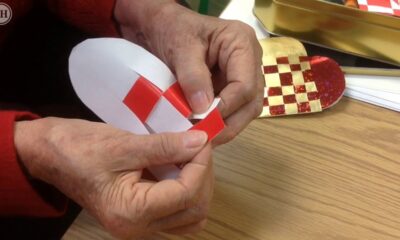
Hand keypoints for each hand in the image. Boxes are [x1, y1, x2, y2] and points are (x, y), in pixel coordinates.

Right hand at [14, 117, 212, 238]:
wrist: (49, 155)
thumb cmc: (78, 148)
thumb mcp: (123, 144)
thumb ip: (165, 146)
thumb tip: (201, 141)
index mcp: (130, 213)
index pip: (186, 194)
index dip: (201, 164)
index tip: (202, 138)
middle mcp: (138, 228)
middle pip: (194, 210)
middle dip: (203, 175)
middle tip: (198, 146)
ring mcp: (139, 225)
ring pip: (189, 216)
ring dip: (198, 185)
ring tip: (192, 157)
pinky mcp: (140, 216)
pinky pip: (176, 212)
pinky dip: (186, 190)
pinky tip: (180, 166)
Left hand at [115, 0, 263, 144]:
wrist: (165, 28)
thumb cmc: (174, 30)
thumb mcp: (180, 48)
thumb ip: (192, 76)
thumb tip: (203, 109)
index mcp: (242, 43)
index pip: (245, 85)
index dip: (226, 108)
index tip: (202, 122)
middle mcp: (251, 61)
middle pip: (251, 102)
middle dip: (229, 124)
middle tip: (204, 138)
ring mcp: (244, 75)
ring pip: (246, 110)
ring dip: (226, 127)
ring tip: (203, 137)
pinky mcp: (233, 87)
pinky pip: (234, 111)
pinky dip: (220, 123)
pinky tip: (204, 130)